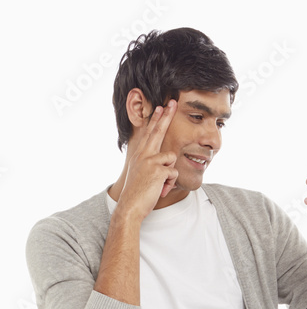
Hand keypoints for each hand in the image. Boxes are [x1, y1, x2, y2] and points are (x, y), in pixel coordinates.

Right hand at [117, 99, 178, 219]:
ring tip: (160, 185)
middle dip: (166, 116)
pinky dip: (169, 184)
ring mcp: (150, 160)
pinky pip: (173, 173)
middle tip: (173, 102)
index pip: (149, 133)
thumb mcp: (143, 174)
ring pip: (171, 158)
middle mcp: (143, 154)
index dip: (155, 119)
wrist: (130, 206)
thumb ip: (150, 164)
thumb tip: (166, 159)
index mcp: (140, 154)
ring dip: (169, 175)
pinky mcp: (158, 170)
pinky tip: (160, 189)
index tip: (160, 107)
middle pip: (158, 131)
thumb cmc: (138, 193)